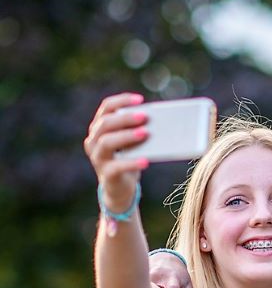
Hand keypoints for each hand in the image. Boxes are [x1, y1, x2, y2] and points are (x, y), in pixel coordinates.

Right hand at [83, 93, 149, 209]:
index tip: (140, 99)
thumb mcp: (132, 142)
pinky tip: (146, 161)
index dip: (122, 101)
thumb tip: (161, 120)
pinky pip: (117, 167)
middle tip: (144, 116)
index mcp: (100, 128)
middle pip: (105, 123)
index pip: (106, 107)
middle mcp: (94, 140)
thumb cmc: (128, 158)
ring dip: (126, 136)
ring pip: (106, 142)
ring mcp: (98, 158)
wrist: (120, 187)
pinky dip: (132, 163)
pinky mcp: (106, 174)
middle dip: (125, 118)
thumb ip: (138, 130)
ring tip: (145, 133)